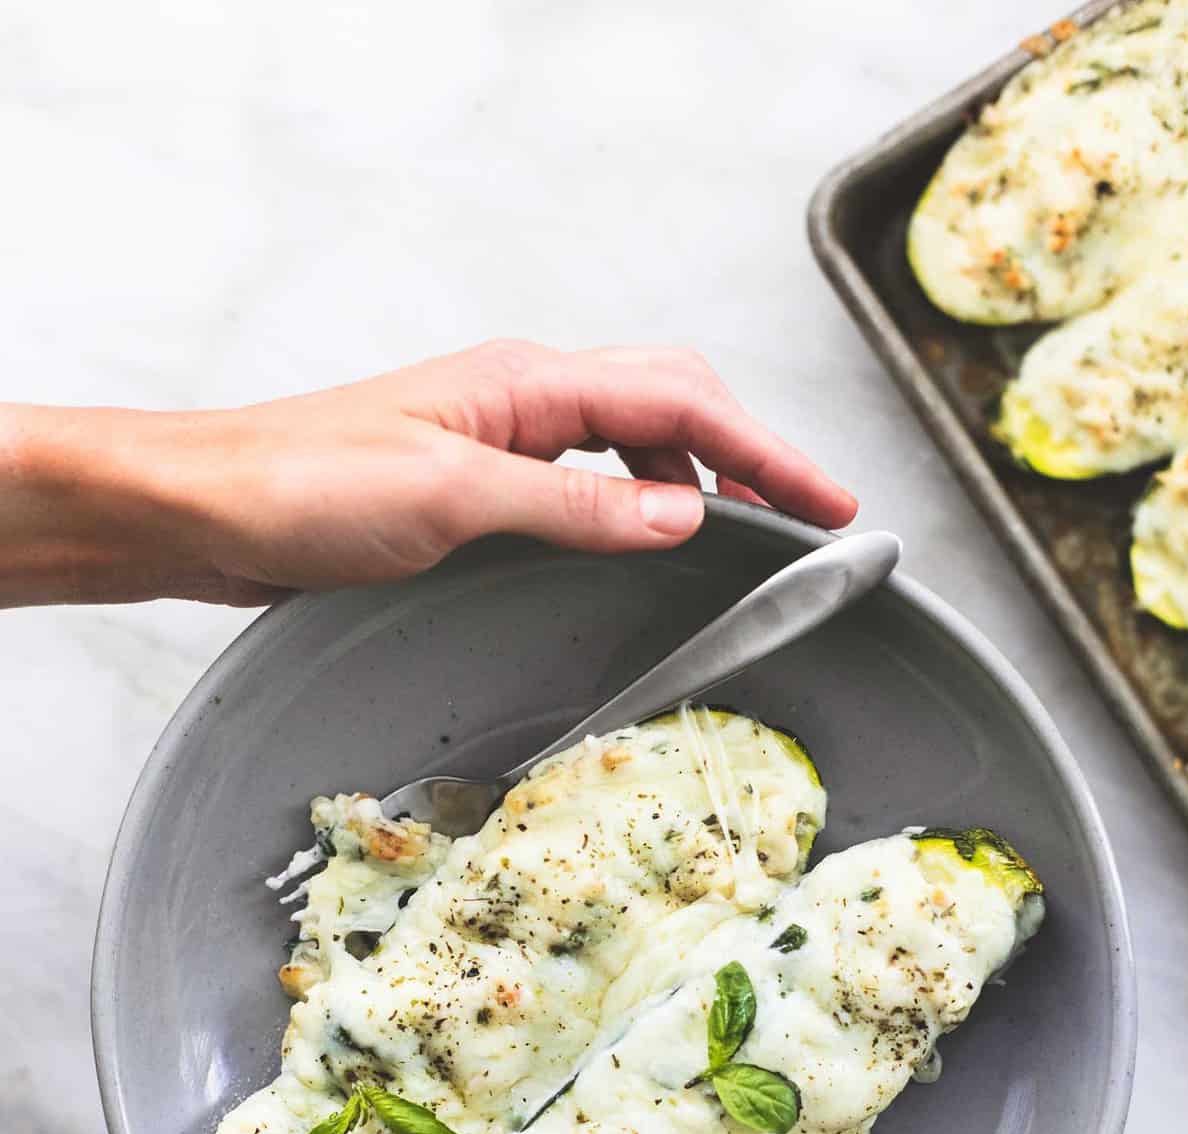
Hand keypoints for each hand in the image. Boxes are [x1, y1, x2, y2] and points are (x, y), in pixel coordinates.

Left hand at [0, 340, 855, 606]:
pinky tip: (645, 545)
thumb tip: (685, 515)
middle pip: (673, 404)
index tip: (833, 502)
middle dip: (751, 455)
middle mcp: (522, 402)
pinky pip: (588, 482)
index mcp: (527, 386)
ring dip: (698, 480)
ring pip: (633, 441)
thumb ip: (575, 508)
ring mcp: (500, 440)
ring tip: (747, 539)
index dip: (767, 454)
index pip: (681, 405)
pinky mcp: (476, 486)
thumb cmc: (305, 488)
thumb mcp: (453, 499)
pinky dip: (638, 506)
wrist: (207, 510)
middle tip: (810, 520)